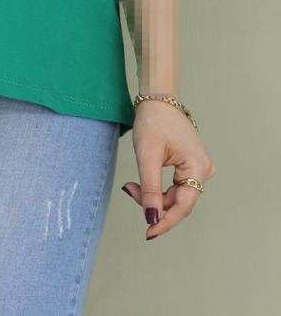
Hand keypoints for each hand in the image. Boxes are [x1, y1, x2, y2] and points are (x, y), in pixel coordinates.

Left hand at [121, 99, 216, 239]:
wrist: (158, 99)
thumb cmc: (153, 122)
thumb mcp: (147, 156)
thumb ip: (150, 188)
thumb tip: (152, 218)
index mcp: (198, 167)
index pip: (183, 206)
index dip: (166, 222)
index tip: (148, 233)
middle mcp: (204, 170)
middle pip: (179, 202)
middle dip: (154, 203)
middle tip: (129, 190)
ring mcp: (199, 168)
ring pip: (176, 196)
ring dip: (154, 196)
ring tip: (132, 185)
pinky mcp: (191, 166)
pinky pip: (175, 187)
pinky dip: (158, 188)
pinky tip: (141, 184)